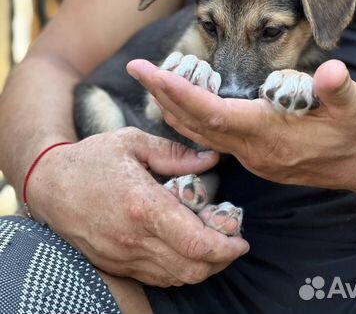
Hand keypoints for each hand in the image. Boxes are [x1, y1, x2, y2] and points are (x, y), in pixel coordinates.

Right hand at [27, 128, 248, 285]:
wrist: (50, 184)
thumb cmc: (93, 158)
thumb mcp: (133, 142)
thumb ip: (175, 154)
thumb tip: (211, 160)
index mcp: (143, 205)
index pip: (196, 242)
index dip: (226, 246)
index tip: (241, 240)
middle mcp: (134, 238)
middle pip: (192, 267)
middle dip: (221, 260)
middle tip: (232, 243)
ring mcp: (123, 255)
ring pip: (176, 277)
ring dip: (202, 267)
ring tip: (212, 245)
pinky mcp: (115, 264)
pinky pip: (156, 278)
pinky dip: (179, 270)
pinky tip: (185, 250)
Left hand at [128, 59, 355, 194]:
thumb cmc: (353, 133)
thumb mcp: (353, 108)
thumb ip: (338, 89)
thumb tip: (332, 70)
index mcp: (267, 134)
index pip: (212, 114)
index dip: (180, 93)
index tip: (151, 72)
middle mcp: (250, 149)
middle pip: (194, 124)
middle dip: (162, 95)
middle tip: (137, 68)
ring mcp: (248, 156)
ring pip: (197, 134)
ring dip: (171, 108)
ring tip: (151, 82)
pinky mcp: (250, 156)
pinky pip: (207, 139)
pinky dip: (188, 120)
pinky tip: (181, 104)